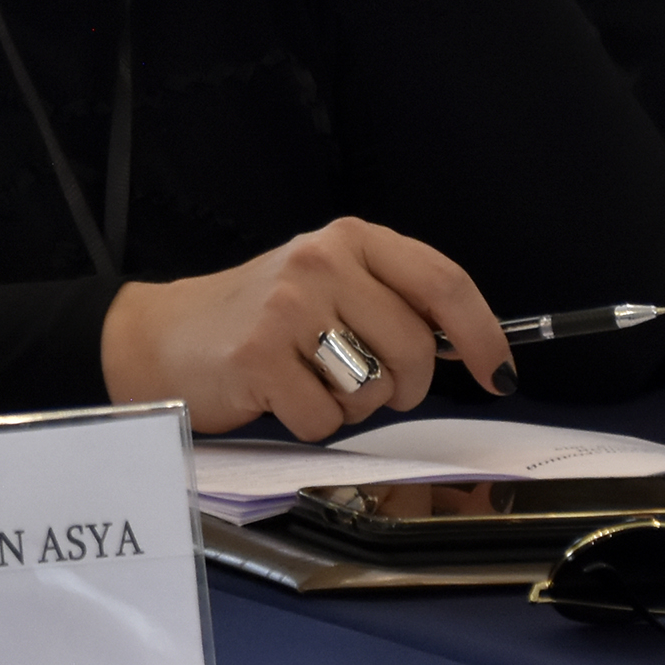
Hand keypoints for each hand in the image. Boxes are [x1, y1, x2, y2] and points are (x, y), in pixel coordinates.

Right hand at [99, 218, 511, 439]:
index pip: (442, 283)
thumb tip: (474, 351)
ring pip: (374, 389)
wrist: (166, 337)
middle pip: (415, 349)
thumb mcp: (330, 285)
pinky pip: (327, 420)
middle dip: (406, 387)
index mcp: (350, 239)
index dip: (482, 335)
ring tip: (312, 382)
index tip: (498, 374)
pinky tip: (280, 397)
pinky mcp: (259, 356)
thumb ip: (395, 302)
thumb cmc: (261, 320)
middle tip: (370, 387)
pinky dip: (312, 424)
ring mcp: (287, 307)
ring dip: (353, 407)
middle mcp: (320, 262)